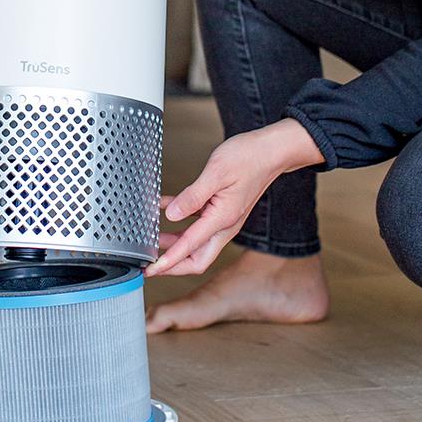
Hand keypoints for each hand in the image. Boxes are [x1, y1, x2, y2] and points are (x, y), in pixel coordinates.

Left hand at [145, 119, 324, 277]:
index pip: (190, 249)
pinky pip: (199, 222)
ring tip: (152, 239)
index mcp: (222, 220)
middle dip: (173, 264)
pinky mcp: (223, 210)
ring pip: (196, 242)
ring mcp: (224, 219)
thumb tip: (170, 215)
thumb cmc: (249, 158)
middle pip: (197, 258)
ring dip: (174, 242)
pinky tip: (164, 207)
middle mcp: (224, 225)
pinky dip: (181, 219)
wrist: (271, 151)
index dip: (168, 262)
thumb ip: (192, 196)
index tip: (151, 270)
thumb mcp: (215, 173)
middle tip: (150, 263)